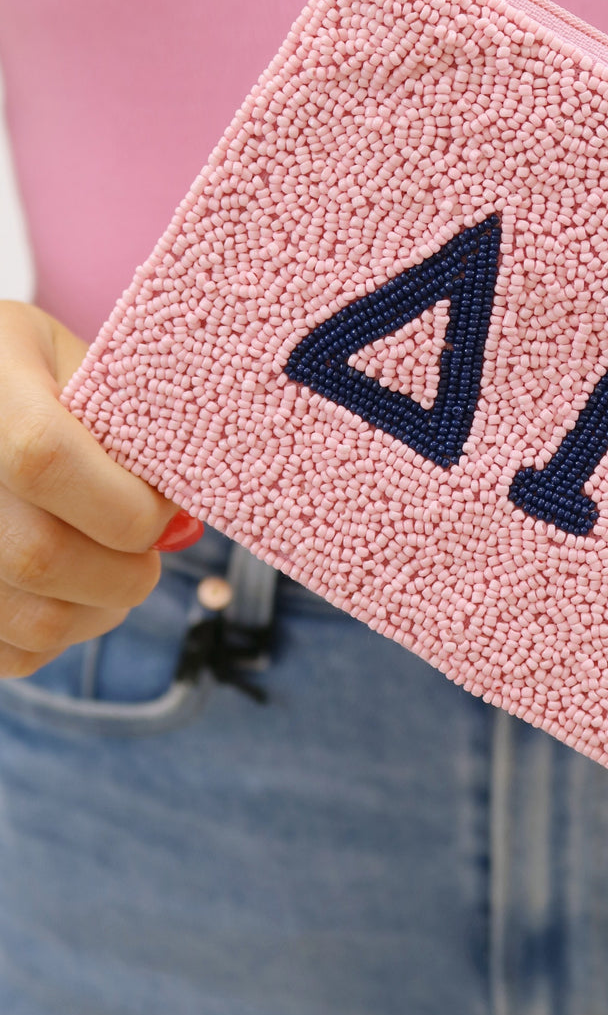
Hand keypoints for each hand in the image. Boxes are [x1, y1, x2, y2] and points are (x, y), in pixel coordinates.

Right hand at [0, 302, 201, 677]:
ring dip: (100, 609)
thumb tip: (183, 521)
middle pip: (39, 556)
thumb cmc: (31, 370)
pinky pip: (12, 654)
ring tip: (114, 568)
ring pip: (31, 621)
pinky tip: (70, 590)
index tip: (164, 503)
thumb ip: (132, 425)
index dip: (125, 500)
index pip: (44, 460)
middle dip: (127, 568)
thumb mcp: (78, 360)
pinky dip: (58, 635)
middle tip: (148, 545)